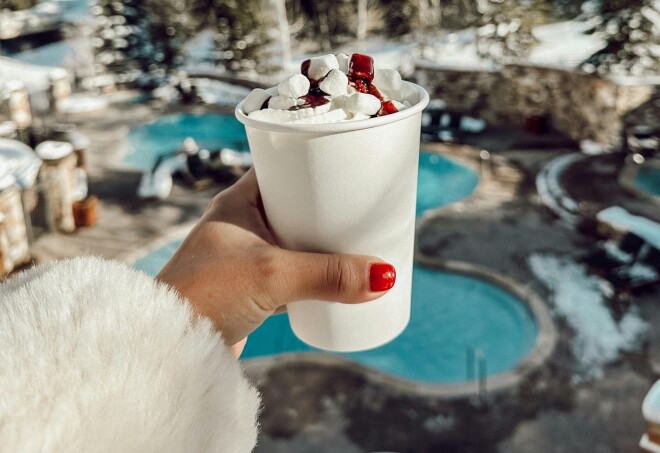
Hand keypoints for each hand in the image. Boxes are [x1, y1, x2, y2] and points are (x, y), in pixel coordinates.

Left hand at [156, 169, 395, 356]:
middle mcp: (243, 225)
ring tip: (361, 242)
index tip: (352, 168)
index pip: (284, 168)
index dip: (317, 165)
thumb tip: (383, 277)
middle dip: (330, 210)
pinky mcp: (252, 289)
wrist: (167, 348)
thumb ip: (327, 275)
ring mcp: (247, 257)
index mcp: (239, 202)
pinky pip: (292, 273)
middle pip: (297, 207)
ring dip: (324, 245)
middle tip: (365, 210)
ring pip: (297, 241)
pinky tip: (336, 280)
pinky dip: (314, 275)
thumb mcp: (272, 276)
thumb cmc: (204, 295)